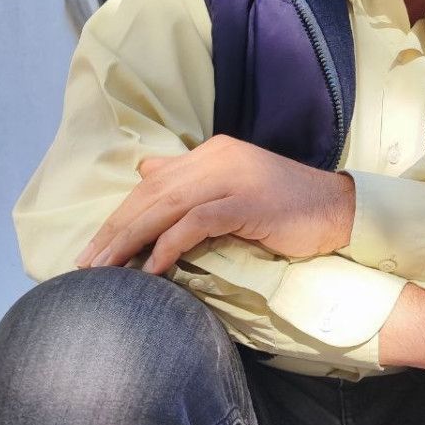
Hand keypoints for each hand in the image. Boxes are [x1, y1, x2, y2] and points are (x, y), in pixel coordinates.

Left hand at [75, 135, 355, 272]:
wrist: (338, 210)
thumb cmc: (287, 206)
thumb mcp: (234, 184)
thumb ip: (190, 177)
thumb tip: (145, 171)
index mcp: (212, 153)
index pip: (153, 184)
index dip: (120, 216)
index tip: (94, 250)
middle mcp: (218, 158)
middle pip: (153, 194)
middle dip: (115, 231)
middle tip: (86, 265)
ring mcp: (233, 177)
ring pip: (167, 207)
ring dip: (131, 240)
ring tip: (107, 270)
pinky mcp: (248, 201)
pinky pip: (197, 223)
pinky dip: (170, 245)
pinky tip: (152, 268)